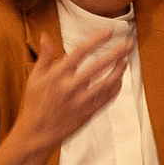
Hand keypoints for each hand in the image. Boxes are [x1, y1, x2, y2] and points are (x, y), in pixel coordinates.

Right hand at [13, 28, 131, 153]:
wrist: (36, 133)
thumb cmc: (34, 103)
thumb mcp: (35, 77)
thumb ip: (44, 56)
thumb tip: (45, 35)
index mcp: (57, 75)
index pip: (81, 52)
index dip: (97, 40)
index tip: (109, 31)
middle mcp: (70, 87)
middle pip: (99, 66)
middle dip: (116, 53)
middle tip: (128, 43)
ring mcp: (80, 101)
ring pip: (106, 83)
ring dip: (119, 70)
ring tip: (126, 59)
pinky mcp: (87, 113)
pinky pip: (106, 99)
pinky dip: (115, 88)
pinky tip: (120, 79)